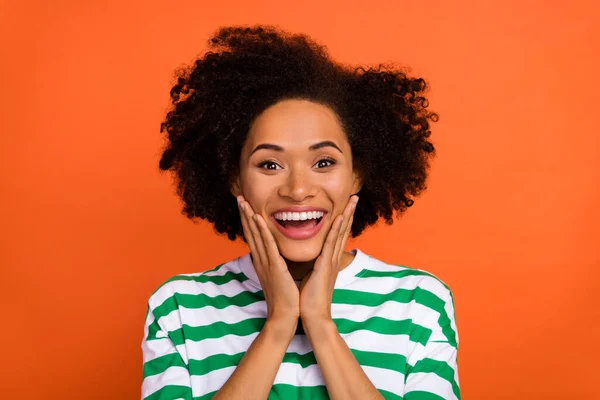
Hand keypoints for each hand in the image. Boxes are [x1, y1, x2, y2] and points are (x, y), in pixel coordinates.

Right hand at [237, 195, 299, 327]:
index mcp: (263, 262)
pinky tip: (258, 218)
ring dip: (249, 217)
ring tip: (244, 201)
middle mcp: (261, 260)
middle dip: (244, 214)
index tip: (245, 205)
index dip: (248, 220)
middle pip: (250, 232)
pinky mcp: (274, 267)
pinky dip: (262, 231)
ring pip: (256, 235)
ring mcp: (266, 263)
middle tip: (239, 197)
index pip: (254, 237)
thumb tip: (279, 255)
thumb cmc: (286, 299)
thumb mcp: (279, 277)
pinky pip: (267, 246)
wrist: (285, 317)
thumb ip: (277, 264)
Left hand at [299, 195, 358, 323]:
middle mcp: (333, 259)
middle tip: (355, 196)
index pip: (337, 236)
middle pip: (343, 231)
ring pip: (340, 234)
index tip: (346, 205)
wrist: (313, 316)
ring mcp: (331, 262)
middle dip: (349, 213)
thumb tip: (311, 259)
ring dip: (346, 215)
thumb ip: (314, 265)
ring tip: (352, 200)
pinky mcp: (325, 266)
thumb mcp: (312, 276)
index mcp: (329, 260)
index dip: (343, 220)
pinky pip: (331, 244)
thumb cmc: (309, 299)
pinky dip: (336, 230)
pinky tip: (339, 217)